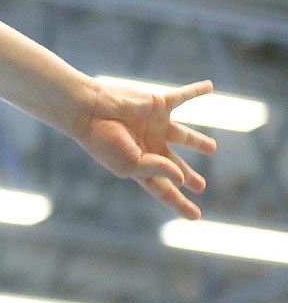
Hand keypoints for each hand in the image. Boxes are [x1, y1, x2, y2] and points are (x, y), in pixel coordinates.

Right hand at [71, 79, 217, 219]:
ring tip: (212, 148)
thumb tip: (181, 177)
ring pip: (184, 135)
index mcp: (140, 166)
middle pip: (174, 165)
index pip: (165, 189)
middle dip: (188, 176)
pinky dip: (195, 91)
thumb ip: (158, 170)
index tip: (196, 216)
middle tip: (200, 186)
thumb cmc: (103, 140)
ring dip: (198, 141)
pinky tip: (209, 86)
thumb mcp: (129, 163)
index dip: (180, 203)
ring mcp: (155, 125)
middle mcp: (150, 146)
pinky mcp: (158, 104)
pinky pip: (182, 96)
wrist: (91, 109)